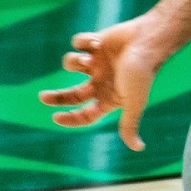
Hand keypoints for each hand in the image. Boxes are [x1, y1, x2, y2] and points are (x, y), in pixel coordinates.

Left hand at [39, 13, 171, 150]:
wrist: (149, 41)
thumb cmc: (142, 74)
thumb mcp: (134, 102)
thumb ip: (130, 124)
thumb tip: (138, 149)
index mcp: (109, 98)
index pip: (86, 115)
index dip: (70, 118)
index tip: (55, 117)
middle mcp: (101, 82)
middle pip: (72, 95)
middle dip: (57, 97)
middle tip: (42, 97)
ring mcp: (97, 62)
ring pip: (72, 64)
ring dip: (75, 62)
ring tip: (89, 58)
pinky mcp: (96, 43)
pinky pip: (78, 43)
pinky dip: (83, 42)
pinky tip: (96, 42)